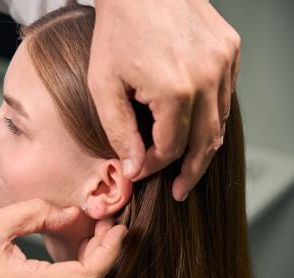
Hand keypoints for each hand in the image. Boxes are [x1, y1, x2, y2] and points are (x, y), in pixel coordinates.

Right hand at [0, 199, 126, 277]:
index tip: (118, 229)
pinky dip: (77, 272)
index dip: (109, 252)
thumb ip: (38, 214)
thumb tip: (71, 215)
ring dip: (92, 264)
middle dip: (105, 254)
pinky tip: (73, 250)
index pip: (88, 275)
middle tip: (106, 225)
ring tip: (93, 234)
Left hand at [88, 0, 240, 200]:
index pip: (171, 148)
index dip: (154, 166)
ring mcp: (224, 62)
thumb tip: (136, 168)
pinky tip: (196, 126)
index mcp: (175, 91)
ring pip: (220, 122)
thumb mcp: (104, 85)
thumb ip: (120, 131)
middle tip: (180, 191)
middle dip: (190, 172)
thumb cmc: (116, 31)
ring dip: (203, 147)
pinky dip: (212, 115)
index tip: (140, 171)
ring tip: (189, 167)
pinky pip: (226, 96)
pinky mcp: (230, 50)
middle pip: (204, 143)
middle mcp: (208, 78)